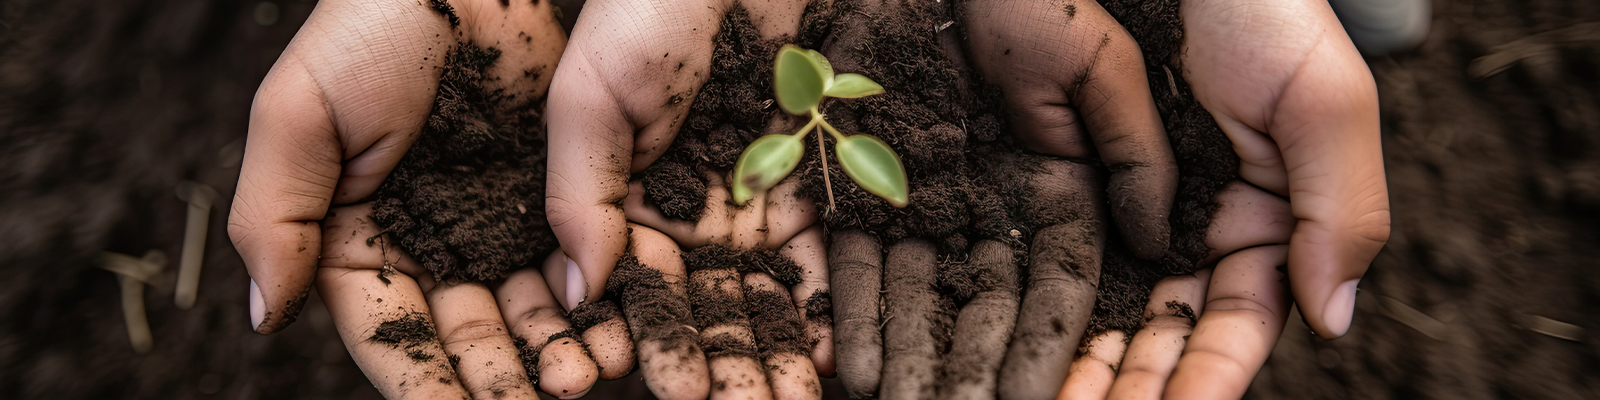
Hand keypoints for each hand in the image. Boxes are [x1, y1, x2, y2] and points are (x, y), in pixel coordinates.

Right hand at [227, 1, 622, 397]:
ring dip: (552, 347)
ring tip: (585, 375)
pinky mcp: (548, 193)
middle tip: (544, 399)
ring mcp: (491, 219)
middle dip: (500, 375)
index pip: (387, 328)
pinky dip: (592, 296)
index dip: (419, 378)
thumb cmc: (371, 26)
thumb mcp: (299, 112)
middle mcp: (426, 240)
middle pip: (463, 333)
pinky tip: (616, 325)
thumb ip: (275, 214)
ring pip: (523, 308)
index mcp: (354, 233)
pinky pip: (572, 259)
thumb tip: (262, 318)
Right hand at [544, 0, 830, 397]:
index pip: (615, 292)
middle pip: (689, 309)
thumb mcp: (588, 96)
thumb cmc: (643, 9)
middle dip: (711, 366)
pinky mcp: (797, 187)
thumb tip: (580, 296)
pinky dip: (815, 306)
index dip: (632, 342)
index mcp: (607, 202)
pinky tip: (823, 356)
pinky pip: (808, 258)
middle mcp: (671, 215)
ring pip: (750, 297)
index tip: (648, 387)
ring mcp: (737, 205)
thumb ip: (577, 195)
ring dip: (763, 354)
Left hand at [821, 1, 1179, 398]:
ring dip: (915, 358)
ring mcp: (941, 197)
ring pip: (929, 295)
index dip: (1057, 352)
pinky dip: (859, 307)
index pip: (1071, 292)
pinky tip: (849, 367)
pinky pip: (869, 250)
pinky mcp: (880, 178)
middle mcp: (1008, 209)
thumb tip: (1164, 250)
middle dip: (977, 373)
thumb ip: (1143, 159)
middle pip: (994, 310)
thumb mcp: (1121, 71)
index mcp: (1074, 195)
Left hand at [1058, 0, 1390, 397]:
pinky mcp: (1079, 180)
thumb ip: (1342, 211)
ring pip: (1110, 308)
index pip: (1238, 325)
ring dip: (1083, 364)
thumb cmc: (1268, 15)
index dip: (1206, 379)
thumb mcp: (1324, 104)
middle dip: (1132, 387)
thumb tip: (1335, 321)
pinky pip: (1060, 254)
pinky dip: (1043, 302)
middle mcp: (1199, 231)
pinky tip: (1019, 343)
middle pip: (1163, 333)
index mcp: (1270, 226)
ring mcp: (1136, 209)